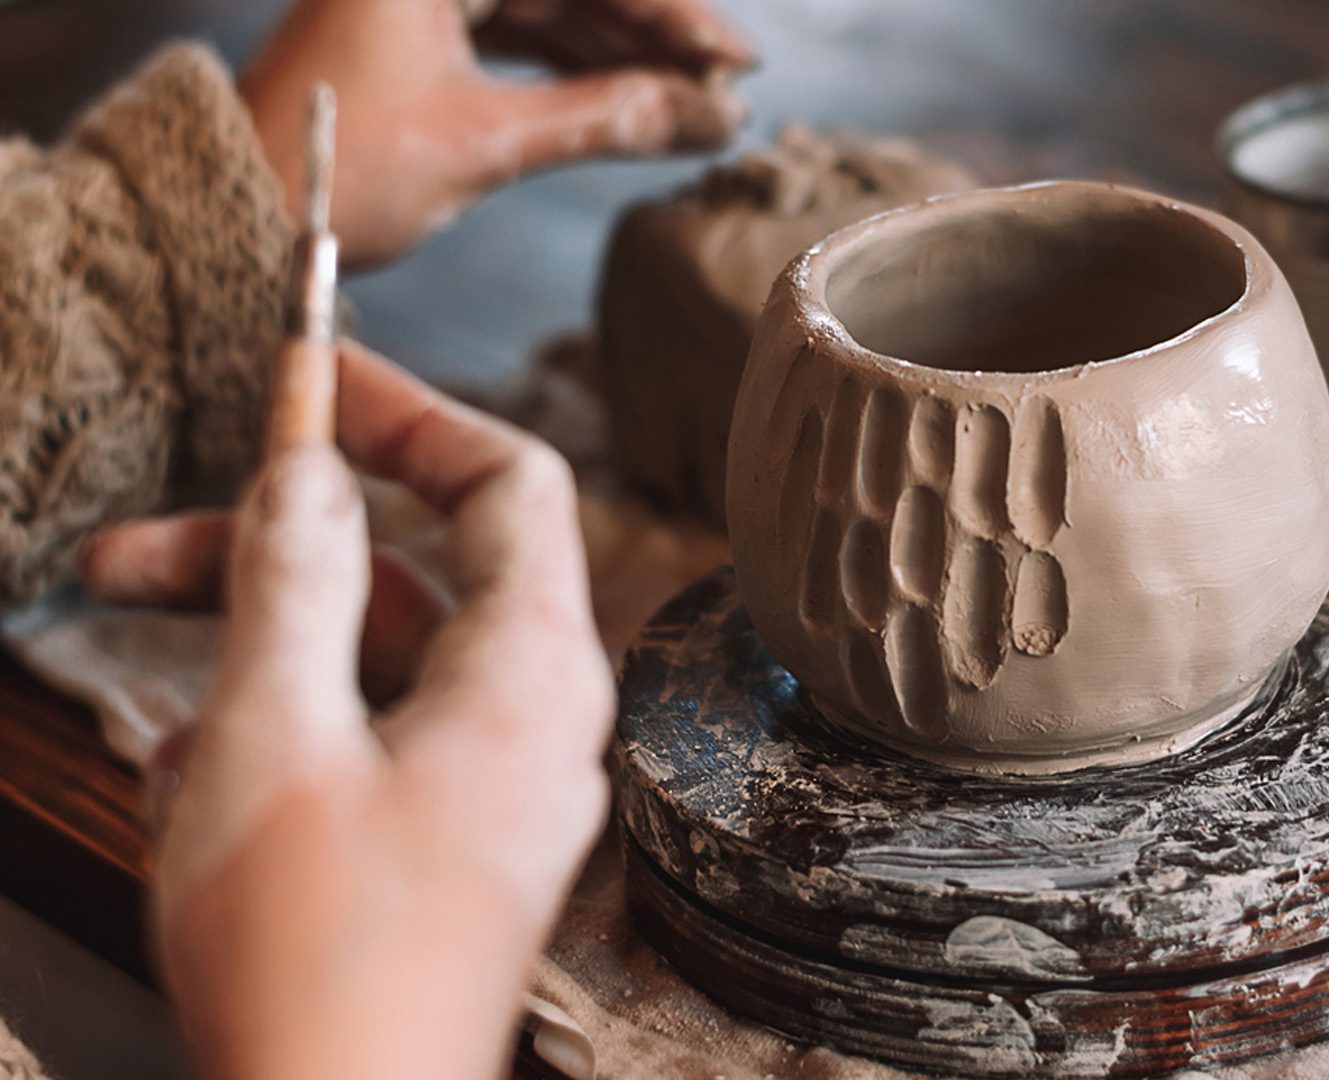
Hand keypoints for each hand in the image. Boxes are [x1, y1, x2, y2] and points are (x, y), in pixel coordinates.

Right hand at [85, 343, 612, 1079]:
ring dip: (252, 653)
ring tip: (138, 680)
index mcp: (534, 671)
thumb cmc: (314, 955)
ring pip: (371, 666)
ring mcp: (494, 787)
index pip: (508, 479)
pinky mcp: (445, 845)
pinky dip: (278, 739)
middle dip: (268, 549)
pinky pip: (365, 749)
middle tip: (124, 547)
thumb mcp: (273, 734)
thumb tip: (305, 457)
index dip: (406, 410)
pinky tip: (188, 788)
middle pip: (413, 574)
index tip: (303, 372)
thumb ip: (290, 577)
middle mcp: (536, 719)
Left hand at [240, 0, 752, 266]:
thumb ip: (605, 116)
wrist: (234, 215)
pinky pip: (521, 39)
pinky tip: (635, 104)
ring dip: (624, 59)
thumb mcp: (484, 141)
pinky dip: (577, 74)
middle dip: (655, 39)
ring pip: (553, 13)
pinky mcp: (418, 35)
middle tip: (727, 90)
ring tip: (695, 110)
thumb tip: (709, 117)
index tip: (735, 60)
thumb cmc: (337, 170)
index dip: (669, 14)